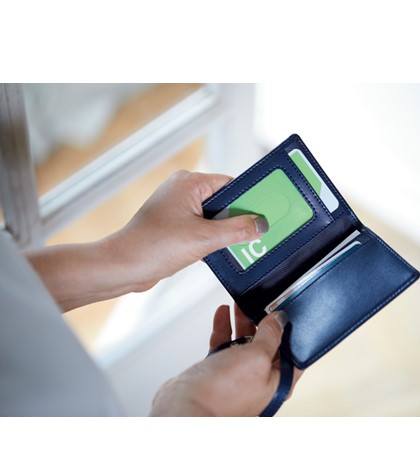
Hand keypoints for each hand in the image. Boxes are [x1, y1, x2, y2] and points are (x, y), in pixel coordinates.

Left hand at [111, 170, 268, 287]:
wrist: (124, 266)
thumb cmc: (152, 246)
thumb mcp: (204, 238)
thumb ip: (237, 230)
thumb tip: (259, 224)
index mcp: (190, 183)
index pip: (231, 185)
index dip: (249, 199)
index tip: (264, 213)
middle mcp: (183, 191)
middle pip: (224, 201)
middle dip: (238, 219)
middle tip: (255, 233)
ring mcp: (178, 208)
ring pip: (214, 217)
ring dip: (225, 232)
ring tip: (238, 246)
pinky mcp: (175, 225)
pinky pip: (202, 228)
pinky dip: (212, 239)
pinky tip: (220, 252)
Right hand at [150, 305, 302, 415]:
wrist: (186, 407)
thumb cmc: (223, 393)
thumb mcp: (257, 357)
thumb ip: (271, 336)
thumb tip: (280, 320)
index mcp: (278, 382)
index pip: (292, 352)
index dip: (290, 331)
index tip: (285, 310)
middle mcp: (259, 380)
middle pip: (267, 344)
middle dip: (263, 321)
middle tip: (260, 302)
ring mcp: (237, 375)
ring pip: (244, 342)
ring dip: (242, 321)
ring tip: (239, 303)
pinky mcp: (217, 370)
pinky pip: (225, 344)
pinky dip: (224, 328)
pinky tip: (222, 313)